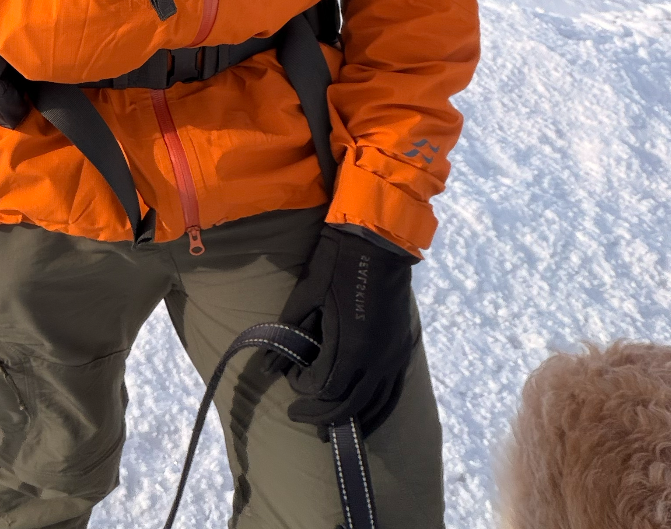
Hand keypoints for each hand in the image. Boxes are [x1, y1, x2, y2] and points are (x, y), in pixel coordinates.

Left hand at [278, 225, 417, 434]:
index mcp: (351, 345)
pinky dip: (377, 409)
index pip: (325, 387)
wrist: (379, 240)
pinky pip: (392, 392)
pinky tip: (365, 416)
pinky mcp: (402, 350)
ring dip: (351, 420)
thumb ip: (289, 335)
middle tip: (299, 419)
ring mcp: (393, 356)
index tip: (288, 382)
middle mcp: (377, 359)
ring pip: (375, 404)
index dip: (303, 391)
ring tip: (328, 430)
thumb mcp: (306, 295)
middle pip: (349, 404)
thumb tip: (268, 367)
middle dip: (322, 416)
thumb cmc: (336, 262)